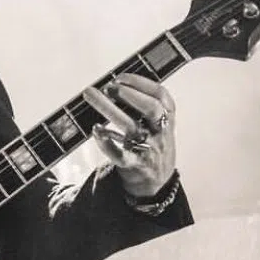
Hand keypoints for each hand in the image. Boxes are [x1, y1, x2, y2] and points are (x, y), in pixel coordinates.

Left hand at [82, 72, 176, 196]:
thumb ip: (146, 106)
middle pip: (151, 109)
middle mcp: (160, 133)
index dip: (141, 83)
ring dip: (110, 110)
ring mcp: (148, 149)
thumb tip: (117, 83)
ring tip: (92, 95)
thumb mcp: (159, 125)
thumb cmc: (152, 145)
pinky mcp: (133, 165)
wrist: (156, 182)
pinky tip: (95, 129)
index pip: (161, 96)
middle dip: (130, 94)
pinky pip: (120, 154)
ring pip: (132, 128)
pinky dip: (106, 142)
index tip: (120, 77)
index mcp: (167, 120)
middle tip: (108, 87)